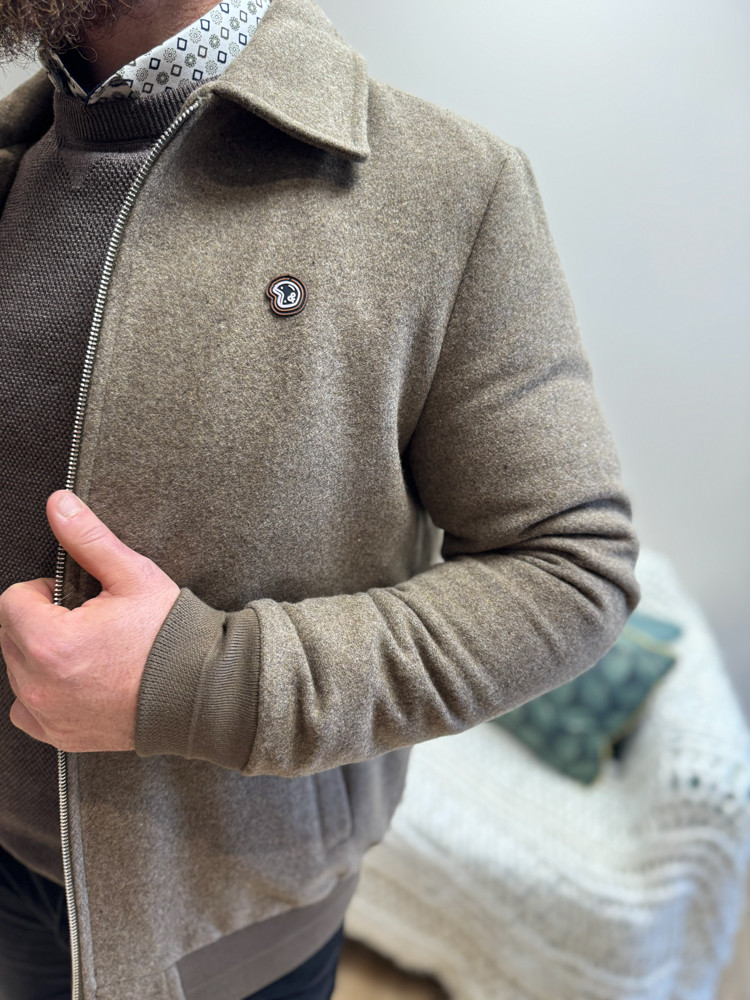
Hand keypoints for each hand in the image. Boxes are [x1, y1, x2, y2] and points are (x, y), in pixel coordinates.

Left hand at [0, 491, 179, 751]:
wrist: (201, 691)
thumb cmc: (170, 634)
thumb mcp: (132, 576)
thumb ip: (87, 539)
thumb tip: (57, 503)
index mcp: (50, 642)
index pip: (13, 600)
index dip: (46, 591)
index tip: (78, 598)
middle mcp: (39, 685)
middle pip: (10, 634)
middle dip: (40, 622)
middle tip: (88, 622)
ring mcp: (48, 715)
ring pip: (17, 669)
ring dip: (39, 655)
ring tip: (88, 651)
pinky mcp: (59, 736)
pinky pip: (26, 710)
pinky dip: (42, 693)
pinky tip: (77, 680)